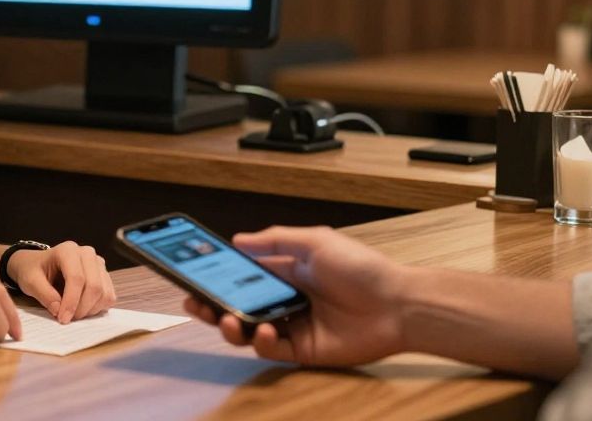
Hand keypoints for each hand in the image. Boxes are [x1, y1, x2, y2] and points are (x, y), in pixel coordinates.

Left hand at [5, 241, 116, 322]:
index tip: (62, 319)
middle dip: (81, 308)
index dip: (71, 302)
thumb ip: (44, 294)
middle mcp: (87, 253)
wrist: (38, 265)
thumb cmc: (33, 271)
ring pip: (104, 292)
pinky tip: (82, 308)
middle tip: (67, 319)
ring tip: (73, 314)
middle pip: (94, 286)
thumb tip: (59, 311)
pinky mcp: (104, 275)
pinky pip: (109, 296)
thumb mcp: (30, 281)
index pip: (77, 278)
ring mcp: (98, 263)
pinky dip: (98, 308)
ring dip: (90, 310)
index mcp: (67, 251)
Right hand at [182, 226, 407, 366]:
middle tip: (194, 302)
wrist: (398, 304)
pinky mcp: (304, 350)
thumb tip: (238, 239)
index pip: (242, 275)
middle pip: (239, 304)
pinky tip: (265, 331)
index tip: (193, 273)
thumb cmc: (362, 268)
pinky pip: (272, 350)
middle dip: (212, 304)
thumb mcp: (315, 241)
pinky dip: (262, 342)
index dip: (217, 276)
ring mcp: (293, 326)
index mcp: (286, 272)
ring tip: (227, 319)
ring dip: (231, 326)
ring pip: (249, 330)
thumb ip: (275, 241)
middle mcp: (285, 299)